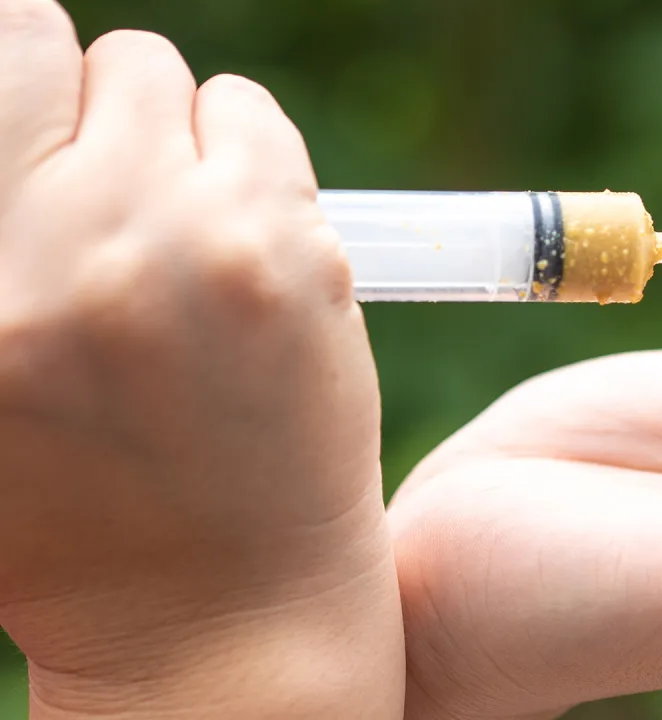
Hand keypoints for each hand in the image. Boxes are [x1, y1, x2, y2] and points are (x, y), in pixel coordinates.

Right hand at [0, 4, 400, 716]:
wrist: (221, 611)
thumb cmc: (80, 513)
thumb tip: (11, 119)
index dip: (16, 85)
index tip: (36, 131)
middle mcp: (66, 250)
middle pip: (61, 48)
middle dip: (81, 110)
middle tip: (102, 191)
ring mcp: (192, 244)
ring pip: (167, 77)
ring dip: (169, 138)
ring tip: (176, 235)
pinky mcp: (295, 255)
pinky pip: (256, 120)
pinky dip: (247, 162)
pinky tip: (240, 249)